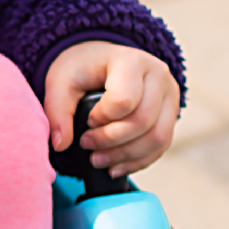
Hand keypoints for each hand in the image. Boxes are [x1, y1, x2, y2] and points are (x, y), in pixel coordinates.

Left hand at [43, 42, 179, 176]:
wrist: (101, 61)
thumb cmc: (82, 69)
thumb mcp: (61, 82)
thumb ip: (57, 111)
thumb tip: (60, 145)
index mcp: (131, 61)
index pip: (124, 100)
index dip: (102, 119)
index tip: (87, 120)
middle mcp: (158, 75)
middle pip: (143, 121)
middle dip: (111, 142)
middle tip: (87, 146)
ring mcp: (170, 95)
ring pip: (157, 138)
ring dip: (126, 156)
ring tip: (98, 161)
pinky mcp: (170, 114)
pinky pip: (162, 145)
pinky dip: (138, 161)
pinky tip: (115, 166)